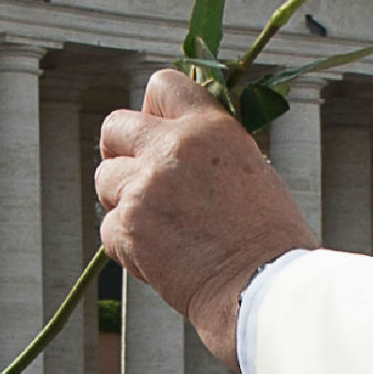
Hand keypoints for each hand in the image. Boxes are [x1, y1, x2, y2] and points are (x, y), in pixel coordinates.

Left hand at [93, 67, 316, 364]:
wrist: (264, 289)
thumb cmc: (268, 238)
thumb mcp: (250, 168)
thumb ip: (206, 146)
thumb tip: (168, 135)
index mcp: (210, 127)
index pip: (162, 84)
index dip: (154, 109)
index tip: (159, 132)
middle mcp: (173, 148)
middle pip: (113, 127)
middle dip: (121, 152)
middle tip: (142, 180)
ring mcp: (146, 186)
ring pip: (104, 179)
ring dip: (123, 201)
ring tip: (161, 226)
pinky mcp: (129, 226)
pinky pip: (109, 228)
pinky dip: (129, 245)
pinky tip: (163, 257)